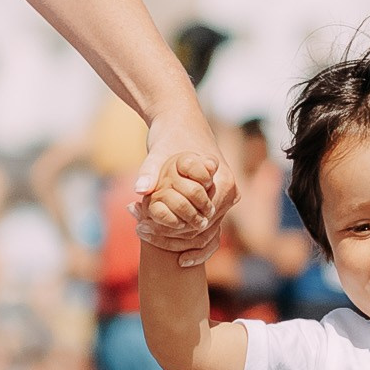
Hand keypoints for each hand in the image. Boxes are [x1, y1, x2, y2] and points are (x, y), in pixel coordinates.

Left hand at [133, 116, 235, 267]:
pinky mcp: (215, 201)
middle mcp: (229, 194)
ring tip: (142, 232)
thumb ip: (149, 171)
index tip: (144, 229)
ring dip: (176, 239)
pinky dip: (185, 237)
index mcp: (223, 183)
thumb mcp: (158, 153)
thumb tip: (140, 189)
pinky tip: (166, 247)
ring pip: (204, 234)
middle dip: (172, 237)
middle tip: (139, 232)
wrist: (180, 121)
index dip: (171, 229)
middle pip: (203, 231)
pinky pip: (205, 228)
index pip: (200, 221)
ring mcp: (224, 199)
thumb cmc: (172, 135)